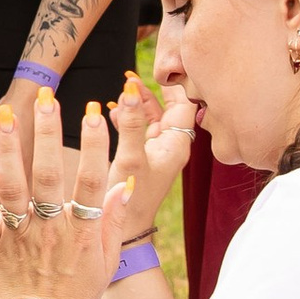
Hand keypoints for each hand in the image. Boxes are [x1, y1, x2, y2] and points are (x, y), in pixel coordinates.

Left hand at [0, 94, 125, 298]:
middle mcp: (51, 229)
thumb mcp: (107, 263)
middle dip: (49, 134)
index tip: (96, 111)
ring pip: (14, 187)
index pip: (92, 180)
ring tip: (7, 116)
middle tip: (46, 98)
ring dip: (9, 150)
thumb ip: (115, 223)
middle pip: (52, 175)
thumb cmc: (75, 296)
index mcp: (82, 231)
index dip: (95, 145)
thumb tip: (124, 183)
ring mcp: (19, 237)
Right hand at [107, 71, 194, 236]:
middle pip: (171, 107)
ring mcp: (157, 152)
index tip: (160, 66)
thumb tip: (129, 87)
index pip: (186, 103)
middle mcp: (171, 147)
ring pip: (153, 117)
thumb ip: (131, 122)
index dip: (176, 82)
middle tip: (133, 74)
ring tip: (122, 86)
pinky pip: (140, 129)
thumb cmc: (128, 199)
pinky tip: (113, 110)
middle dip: (153, 89)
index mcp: (177, 145)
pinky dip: (129, 116)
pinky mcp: (142, 158)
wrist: (121, 233)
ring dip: (138, 102)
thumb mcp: (129, 158)